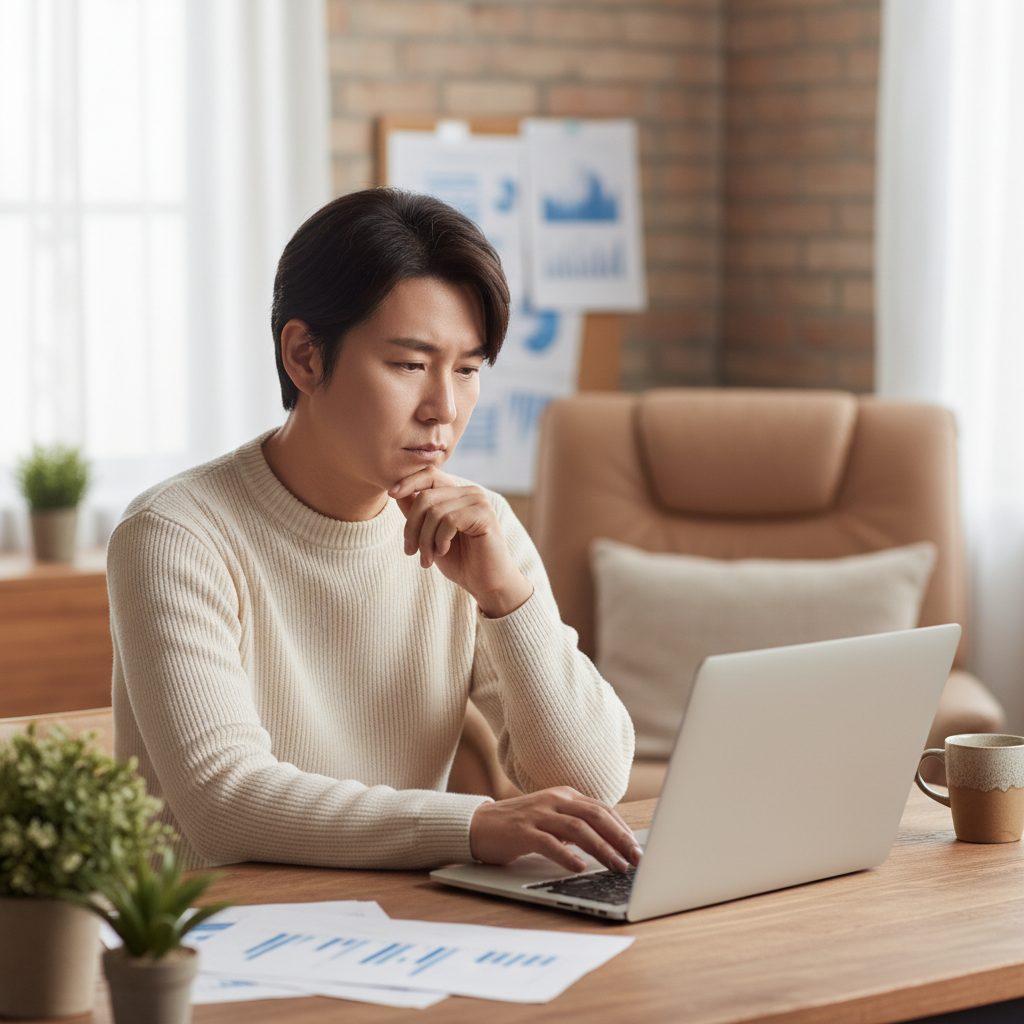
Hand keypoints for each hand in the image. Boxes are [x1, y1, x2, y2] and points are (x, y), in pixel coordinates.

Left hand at [390, 467, 532, 617]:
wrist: (485, 583)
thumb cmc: (459, 560)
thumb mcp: (429, 534)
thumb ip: (416, 512)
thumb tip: (396, 491)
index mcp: (457, 493)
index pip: (429, 474)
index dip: (408, 481)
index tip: (391, 494)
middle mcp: (469, 492)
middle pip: (426, 497)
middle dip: (412, 527)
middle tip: (410, 552)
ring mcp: (478, 501)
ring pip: (434, 511)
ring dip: (424, 540)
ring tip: (426, 559)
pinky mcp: (484, 514)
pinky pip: (449, 520)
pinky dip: (440, 540)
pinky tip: (443, 551)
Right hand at [469, 788, 643, 873]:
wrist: (478, 825)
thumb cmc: (518, 826)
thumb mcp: (551, 819)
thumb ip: (575, 825)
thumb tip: (609, 843)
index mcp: (564, 795)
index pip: (602, 809)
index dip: (622, 828)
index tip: (637, 847)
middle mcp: (554, 800)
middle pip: (595, 816)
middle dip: (620, 838)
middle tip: (636, 858)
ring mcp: (538, 814)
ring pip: (578, 828)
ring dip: (601, 849)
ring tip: (616, 866)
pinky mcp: (522, 831)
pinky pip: (549, 842)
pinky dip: (567, 855)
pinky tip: (579, 867)